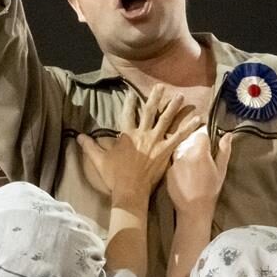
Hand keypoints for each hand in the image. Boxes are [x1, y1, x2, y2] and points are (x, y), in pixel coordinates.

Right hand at [76, 89, 200, 204]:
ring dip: (173, 107)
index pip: (127, 113)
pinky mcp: (165, 151)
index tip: (132, 92)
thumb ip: (89, 146)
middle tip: (161, 86)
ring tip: (181, 96)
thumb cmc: (114, 176)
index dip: (129, 102)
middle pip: (149, 111)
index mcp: (127, 135)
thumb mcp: (99, 160)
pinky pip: (179, 136)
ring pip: (166, 120)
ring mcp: (155, 142)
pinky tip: (198, 119)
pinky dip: (189, 128)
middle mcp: (142, 134)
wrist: (130, 191)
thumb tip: (78, 137)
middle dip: (155, 97)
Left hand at [164, 126, 234, 217]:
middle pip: (190, 145)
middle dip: (196, 152)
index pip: (201, 136)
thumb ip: (224, 151)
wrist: (193, 209)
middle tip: (202, 166)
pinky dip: (180, 169)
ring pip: (182, 155)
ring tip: (193, 175)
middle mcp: (185, 156)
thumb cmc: (210, 191)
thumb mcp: (221, 171)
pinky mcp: (168, 172)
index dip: (205, 142)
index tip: (208, 149)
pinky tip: (186, 180)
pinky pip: (175, 165)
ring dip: (187, 160)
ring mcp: (175, 164)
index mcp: (200, 153)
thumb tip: (228, 135)